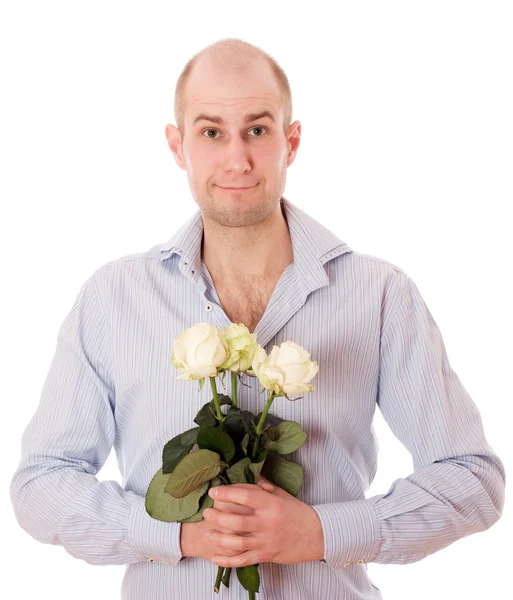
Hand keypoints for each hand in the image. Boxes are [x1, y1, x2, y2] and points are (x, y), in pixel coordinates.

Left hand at [202, 475, 324, 567]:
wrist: (316, 534)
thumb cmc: (296, 511)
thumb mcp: (281, 494)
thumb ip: (262, 486)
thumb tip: (245, 476)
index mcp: (271, 504)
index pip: (245, 497)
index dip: (227, 493)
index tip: (213, 491)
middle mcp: (267, 523)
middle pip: (237, 521)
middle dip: (218, 517)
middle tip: (206, 512)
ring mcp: (266, 541)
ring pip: (238, 542)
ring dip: (220, 538)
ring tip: (208, 532)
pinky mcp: (266, 556)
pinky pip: (243, 560)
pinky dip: (227, 560)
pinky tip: (215, 557)